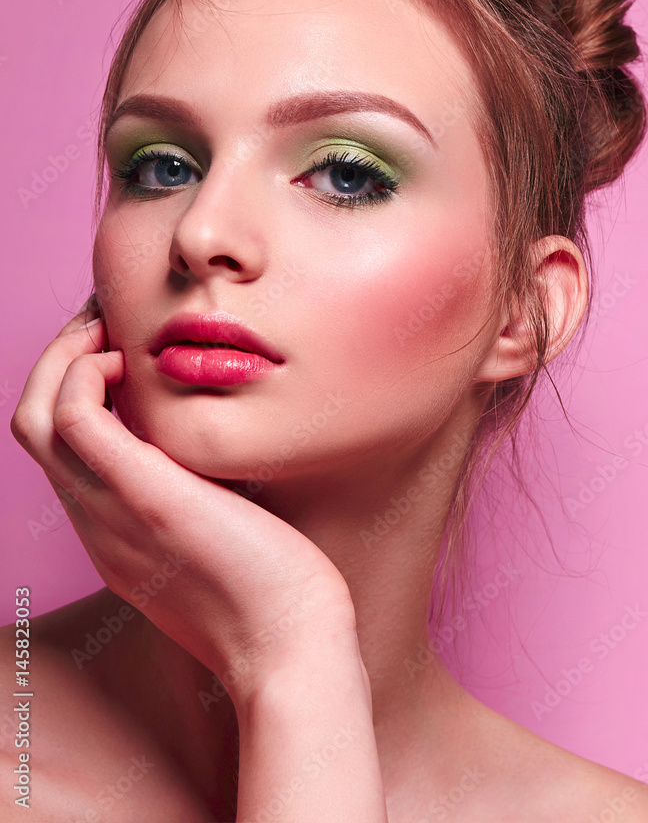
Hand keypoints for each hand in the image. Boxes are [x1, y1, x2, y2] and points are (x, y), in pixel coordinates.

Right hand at [10, 301, 355, 704]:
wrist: (290, 649)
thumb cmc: (274, 591)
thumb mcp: (220, 531)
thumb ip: (201, 490)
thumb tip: (219, 444)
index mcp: (112, 528)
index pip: (60, 448)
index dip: (74, 388)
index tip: (114, 349)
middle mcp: (95, 520)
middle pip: (31, 425)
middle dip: (57, 361)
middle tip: (101, 322)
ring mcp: (108, 510)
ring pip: (34, 417)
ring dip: (62, 357)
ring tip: (106, 328)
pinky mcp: (141, 494)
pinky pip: (73, 419)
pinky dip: (83, 375)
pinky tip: (125, 362)